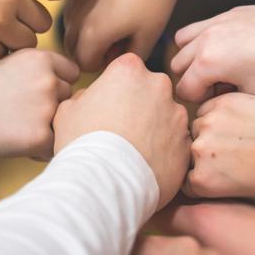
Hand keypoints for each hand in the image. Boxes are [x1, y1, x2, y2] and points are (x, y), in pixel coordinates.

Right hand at [0, 49, 79, 158]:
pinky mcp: (38, 136)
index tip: (34, 96)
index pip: (71, 73)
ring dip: (47, 130)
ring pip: (64, 124)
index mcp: (40, 58)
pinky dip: (38, 151)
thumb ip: (36, 71)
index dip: (56, 86)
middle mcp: (47, 79)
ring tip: (15, 129)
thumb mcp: (6, 64)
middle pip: (69, 99)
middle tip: (19, 116)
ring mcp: (45, 108)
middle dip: (53, 109)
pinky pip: (54, 148)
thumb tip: (66, 85)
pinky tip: (14, 144)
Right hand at [54, 53, 189, 206]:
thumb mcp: (68, 110)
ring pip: (166, 117)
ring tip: (132, 153)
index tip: (108, 107)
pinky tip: (145, 166)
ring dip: (154, 130)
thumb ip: (85, 96)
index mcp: (130, 70)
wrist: (105, 185)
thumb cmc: (82, 143)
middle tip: (121, 131)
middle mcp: (159, 86)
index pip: (127, 70)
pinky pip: (175, 144)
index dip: (116, 89)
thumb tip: (92, 98)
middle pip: (151, 90)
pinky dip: (164, 152)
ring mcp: (177, 116)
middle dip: (140, 106)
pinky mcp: (186, 144)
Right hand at [63, 0, 182, 70]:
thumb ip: (128, 57)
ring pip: (71, 25)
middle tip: (118, 40)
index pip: (84, 64)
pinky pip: (75, 5)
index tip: (121, 51)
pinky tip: (111, 3)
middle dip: (90, 50)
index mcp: (91, 33)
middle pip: (72, 47)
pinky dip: (86, 11)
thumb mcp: (148, 37)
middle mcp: (75, 15)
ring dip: (85, 31)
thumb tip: (115, 61)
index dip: (103, 63)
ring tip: (115, 22)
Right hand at [172, 1, 254, 102]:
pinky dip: (207, 40)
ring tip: (219, 67)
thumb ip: (222, 99)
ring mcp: (217, 20)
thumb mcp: (252, 96)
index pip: (184, 90)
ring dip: (193, 56)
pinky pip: (203, 26)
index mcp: (208, 61)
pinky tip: (233, 50)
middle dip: (193, 79)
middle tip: (220, 87)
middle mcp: (206, 38)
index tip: (222, 102)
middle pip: (178, 65)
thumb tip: (209, 100)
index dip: (201, 102)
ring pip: (183, 41)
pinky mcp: (231, 12)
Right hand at [187, 93, 254, 201]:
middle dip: (206, 154)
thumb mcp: (247, 197)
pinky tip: (242, 121)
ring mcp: (210, 123)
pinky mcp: (224, 102)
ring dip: (211, 130)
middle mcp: (200, 152)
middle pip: (190, 152)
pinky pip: (210, 107)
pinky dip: (221, 113)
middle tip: (232, 154)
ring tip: (238, 136)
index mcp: (203, 181)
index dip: (203, 178)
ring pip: (198, 126)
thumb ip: (219, 189)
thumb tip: (208, 184)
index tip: (218, 174)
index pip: (187, 181)